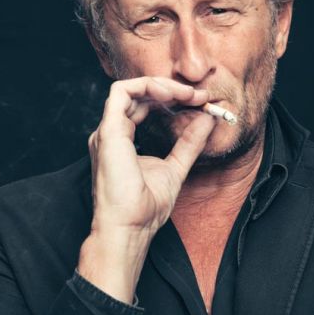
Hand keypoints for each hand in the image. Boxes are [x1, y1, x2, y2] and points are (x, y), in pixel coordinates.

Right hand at [78, 77, 215, 301]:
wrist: (130, 228)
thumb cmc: (145, 209)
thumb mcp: (176, 168)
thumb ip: (189, 143)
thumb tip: (206, 119)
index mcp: (122, 139)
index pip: (144, 105)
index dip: (171, 98)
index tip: (199, 102)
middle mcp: (111, 132)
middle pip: (138, 94)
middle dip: (170, 89)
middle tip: (199, 96)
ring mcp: (107, 131)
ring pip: (130, 88)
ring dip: (162, 86)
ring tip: (188, 94)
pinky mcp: (108, 131)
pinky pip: (121, 92)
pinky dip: (147, 86)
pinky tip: (170, 95)